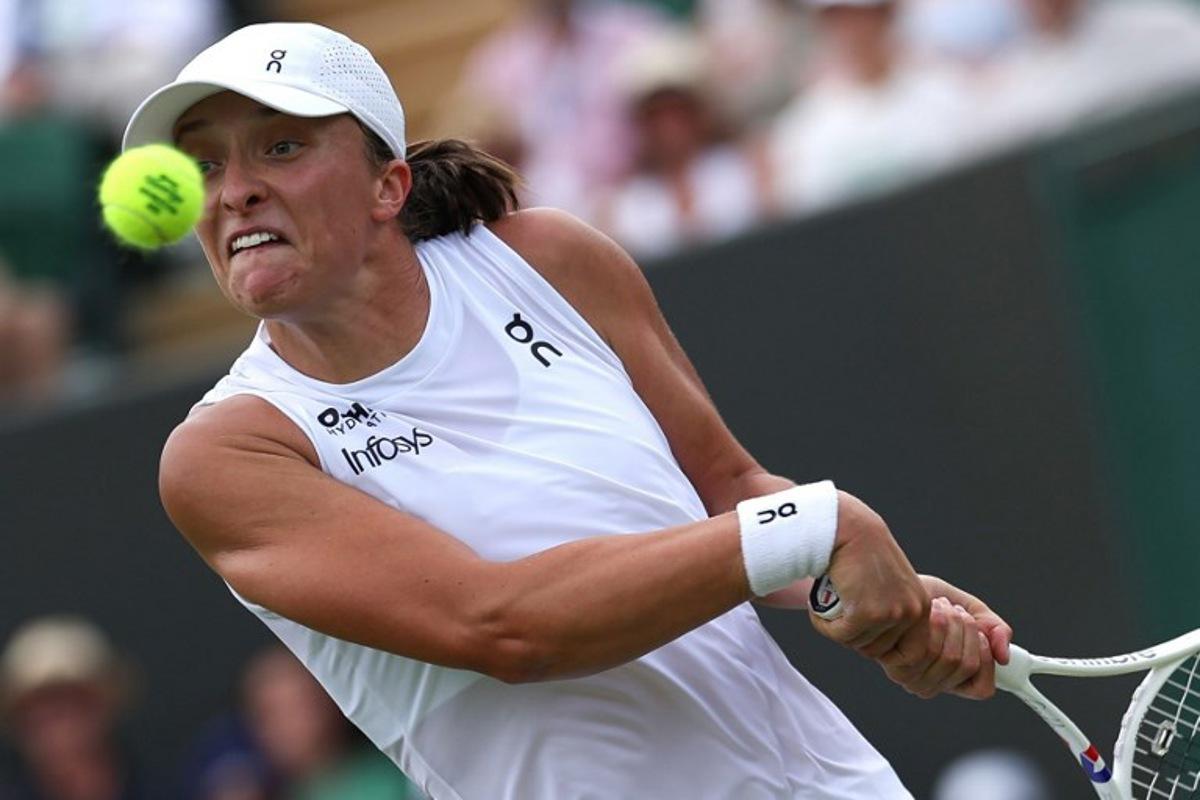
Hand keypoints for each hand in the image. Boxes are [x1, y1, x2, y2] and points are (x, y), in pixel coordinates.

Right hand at [807, 492, 928, 659]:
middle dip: (855, 636)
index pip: (911, 652)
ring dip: (837, 629)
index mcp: (922, 606)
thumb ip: (893, 609)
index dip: (883, 650)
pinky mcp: (866, 614)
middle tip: (839, 614)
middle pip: (878, 650)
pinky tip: (816, 608)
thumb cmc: (862, 552)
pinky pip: (839, 635)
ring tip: (828, 606)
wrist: (848, 528)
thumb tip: (882, 649)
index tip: (861, 635)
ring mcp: (890, 614)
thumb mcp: (891, 584)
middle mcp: (912, 612)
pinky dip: (823, 625)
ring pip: (857, 643)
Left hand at [878, 576, 1012, 699]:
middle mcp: (931, 684)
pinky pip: (932, 651)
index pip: (983, 689)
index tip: (981, 631)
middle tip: (956, 611)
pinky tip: (930, 608)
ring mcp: (912, 678)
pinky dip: (937, 623)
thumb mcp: (969, 609)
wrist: (892, 584)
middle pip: (968, 666)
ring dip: (953, 623)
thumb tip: (1004, 655)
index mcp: (950, 679)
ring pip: (953, 658)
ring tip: (941, 607)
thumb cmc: (927, 599)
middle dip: (969, 629)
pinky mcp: (896, 665)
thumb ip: (992, 628)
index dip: (987, 658)